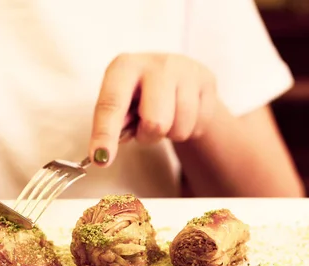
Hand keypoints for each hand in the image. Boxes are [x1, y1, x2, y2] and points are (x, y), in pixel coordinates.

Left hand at [89, 53, 217, 165]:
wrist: (177, 76)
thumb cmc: (139, 96)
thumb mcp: (121, 104)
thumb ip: (112, 126)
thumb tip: (104, 154)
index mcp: (124, 67)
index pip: (111, 105)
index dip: (105, 134)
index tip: (101, 159)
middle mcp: (155, 63)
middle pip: (155, 122)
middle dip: (148, 136)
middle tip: (145, 128)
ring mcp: (185, 69)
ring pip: (180, 128)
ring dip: (170, 134)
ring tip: (165, 118)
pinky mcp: (208, 79)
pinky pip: (199, 125)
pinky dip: (189, 129)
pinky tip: (182, 114)